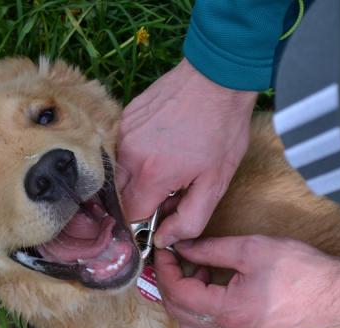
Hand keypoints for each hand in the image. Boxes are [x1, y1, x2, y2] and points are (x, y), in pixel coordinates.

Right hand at [116, 58, 256, 247]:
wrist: (217, 77)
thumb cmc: (222, 130)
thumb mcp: (216, 183)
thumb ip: (189, 219)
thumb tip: (164, 239)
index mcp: (151, 175)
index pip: (131, 215)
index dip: (147, 219)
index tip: (162, 211)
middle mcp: (128, 155)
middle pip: (120, 195)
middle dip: (140, 198)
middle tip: (167, 187)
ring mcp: (123, 133)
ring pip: (118, 171)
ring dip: (136, 175)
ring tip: (165, 162)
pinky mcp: (124, 117)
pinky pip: (121, 147)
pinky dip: (136, 153)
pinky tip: (159, 142)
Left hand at [155, 235, 339, 327]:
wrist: (337, 293)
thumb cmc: (300, 269)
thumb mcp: (250, 248)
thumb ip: (209, 248)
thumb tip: (180, 246)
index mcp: (227, 310)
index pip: (177, 293)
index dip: (164, 269)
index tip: (165, 250)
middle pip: (178, 312)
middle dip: (169, 282)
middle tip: (176, 258)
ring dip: (183, 301)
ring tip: (198, 274)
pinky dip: (201, 318)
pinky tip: (213, 296)